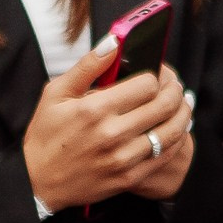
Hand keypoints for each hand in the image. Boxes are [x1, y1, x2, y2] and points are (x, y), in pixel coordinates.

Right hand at [22, 41, 193, 214]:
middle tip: (176, 86)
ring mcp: (122, 158)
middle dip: (175, 91)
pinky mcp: (128, 177)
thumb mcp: (56, 93)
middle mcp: (112, 134)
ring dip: (183, 114)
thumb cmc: (46, 135)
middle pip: (164, 105)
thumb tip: (114, 41)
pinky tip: (175, 129)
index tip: (155, 75)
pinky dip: (175, 140)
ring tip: (183, 104)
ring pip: (170, 131)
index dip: (155, 76)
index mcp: (95, 109)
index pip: (146, 84)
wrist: (38, 181)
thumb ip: (88, 66)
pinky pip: (164, 156)